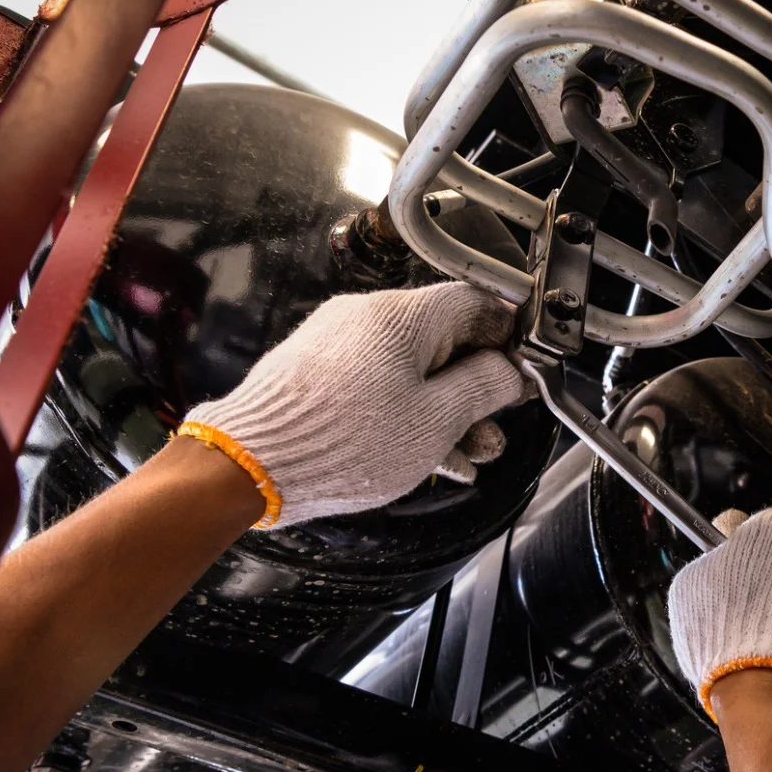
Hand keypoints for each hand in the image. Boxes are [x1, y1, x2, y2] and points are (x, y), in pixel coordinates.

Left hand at [178, 282, 525, 526]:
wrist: (250, 467)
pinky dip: (408, 416)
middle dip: (476, 389)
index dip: (508, 338)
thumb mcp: (435, 420)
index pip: (474, 304)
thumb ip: (483, 388)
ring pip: (411, 371)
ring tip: (468, 455)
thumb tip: (509, 373)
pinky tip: (430, 456)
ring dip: (445, 412)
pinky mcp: (316, 378)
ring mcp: (336, 348)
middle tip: (496, 425)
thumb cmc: (339, 442)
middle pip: (442, 341)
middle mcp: (364, 320)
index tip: (522, 372)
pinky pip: (378, 389)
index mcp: (398, 315)